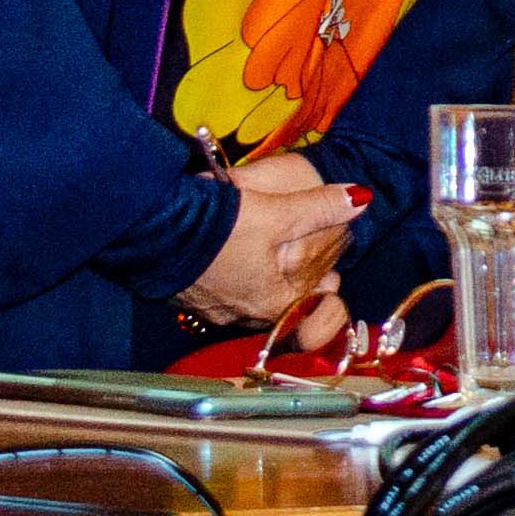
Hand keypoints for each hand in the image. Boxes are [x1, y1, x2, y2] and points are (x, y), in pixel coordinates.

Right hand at [179, 149, 362, 330]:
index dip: (330, 282)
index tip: (334, 267)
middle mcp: (246, 316)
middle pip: (287, 299)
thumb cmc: (219, 228)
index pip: (320, 303)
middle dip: (301, 275)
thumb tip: (361, 199)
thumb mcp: (278, 212)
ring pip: (256, 294)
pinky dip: (239, 272)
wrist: (153, 231)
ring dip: (269, 273)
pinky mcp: (193, 297)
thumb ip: (321, 208)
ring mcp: (217, 311)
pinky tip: (237, 249)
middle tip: (308, 246)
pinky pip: (228, 290)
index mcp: (275, 303)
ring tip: (274, 244)